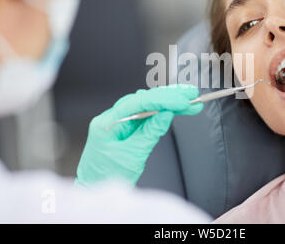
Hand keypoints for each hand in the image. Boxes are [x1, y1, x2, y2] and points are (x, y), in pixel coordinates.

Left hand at [76, 85, 202, 185]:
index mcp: (107, 122)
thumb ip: (150, 133)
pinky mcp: (126, 129)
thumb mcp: (133, 156)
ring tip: (189, 100)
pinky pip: (146, 115)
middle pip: (144, 100)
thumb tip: (166, 114)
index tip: (182, 100)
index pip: (139, 103)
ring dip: (168, 102)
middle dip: (169, 97)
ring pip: (146, 106)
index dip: (163, 99)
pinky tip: (175, 108)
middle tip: (190, 95)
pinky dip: (162, 111)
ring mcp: (119, 123)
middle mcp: (112, 118)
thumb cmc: (106, 177)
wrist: (94, 189)